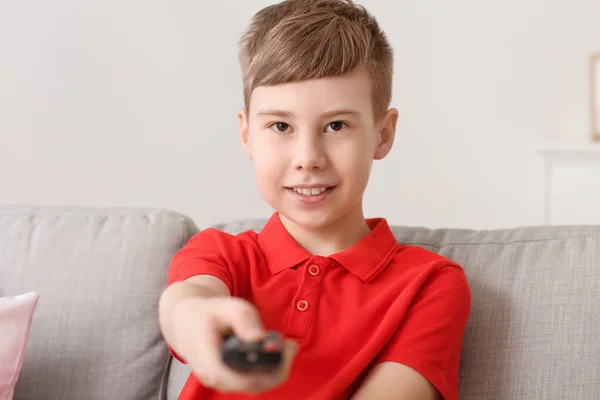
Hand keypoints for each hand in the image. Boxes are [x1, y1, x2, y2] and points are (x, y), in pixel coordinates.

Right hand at [172, 296, 298, 393]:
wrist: (186, 322)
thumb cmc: (207, 314)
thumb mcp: (226, 307)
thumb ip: (243, 319)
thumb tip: (259, 338)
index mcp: (210, 362)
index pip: (243, 379)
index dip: (269, 368)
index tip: (286, 349)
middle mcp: (215, 378)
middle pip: (255, 385)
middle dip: (279, 367)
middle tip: (291, 345)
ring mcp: (222, 382)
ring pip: (257, 385)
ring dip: (276, 368)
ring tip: (287, 346)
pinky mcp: (230, 380)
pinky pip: (254, 381)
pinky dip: (269, 368)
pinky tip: (278, 352)